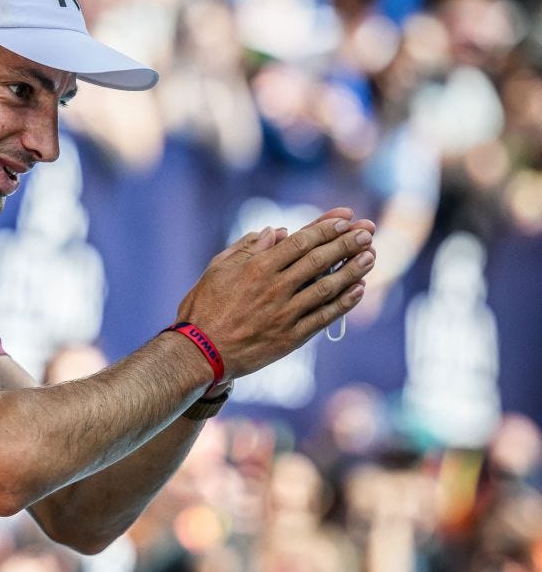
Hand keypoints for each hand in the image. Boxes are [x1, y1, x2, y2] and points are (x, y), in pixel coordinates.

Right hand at [174, 209, 375, 381]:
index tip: (345, 219)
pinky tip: (358, 290)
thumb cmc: (203, 307)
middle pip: (319, 260)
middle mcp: (275, 288)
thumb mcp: (217, 269)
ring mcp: (285, 314)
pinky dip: (343, 303)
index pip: (300, 242)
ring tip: (371, 256)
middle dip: (346, 243)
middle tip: (367, 231)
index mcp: (257, 267)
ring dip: (352, 271)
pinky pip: (323, 317)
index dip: (325, 229)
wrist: (200, 352)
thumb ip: (245, 248)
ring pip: (327, 288)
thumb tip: (275, 232)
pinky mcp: (290, 337)